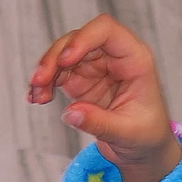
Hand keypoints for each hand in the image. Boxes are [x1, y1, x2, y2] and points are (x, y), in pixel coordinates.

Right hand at [28, 14, 181, 181]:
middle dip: (55, 57)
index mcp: (134, 59)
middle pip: (78, 40)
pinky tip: (36, 98)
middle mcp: (113, 57)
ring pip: (63, 55)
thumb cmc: (146, 136)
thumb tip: (70, 114)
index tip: (65, 60)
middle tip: (39, 81)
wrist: (143, 151)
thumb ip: (99, 123)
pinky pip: (57, 74)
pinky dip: (45, 84)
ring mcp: (95, 67)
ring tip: (36, 96)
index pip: (106, 31)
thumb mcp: (127, 133)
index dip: (83, 39)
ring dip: (46, 71)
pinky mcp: (81, 81)